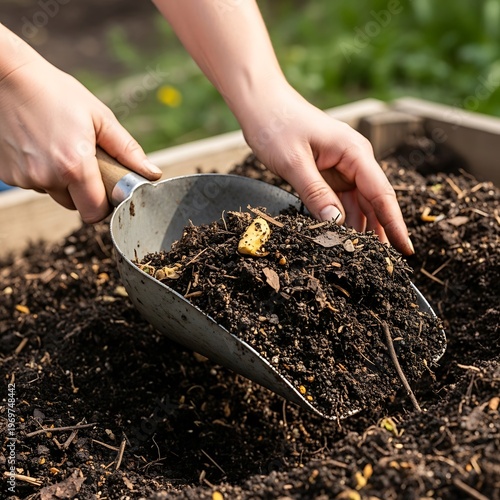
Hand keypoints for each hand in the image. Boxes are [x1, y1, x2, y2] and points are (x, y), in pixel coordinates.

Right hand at [0, 57, 160, 222]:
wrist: (6, 76)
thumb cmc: (56, 92)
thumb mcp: (100, 117)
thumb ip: (127, 150)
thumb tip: (152, 174)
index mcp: (74, 167)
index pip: (95, 212)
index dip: (104, 204)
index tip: (107, 188)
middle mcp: (46, 177)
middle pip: (75, 205)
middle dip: (84, 191)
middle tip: (83, 161)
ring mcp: (24, 177)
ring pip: (54, 194)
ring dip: (61, 181)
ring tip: (59, 147)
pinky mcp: (7, 174)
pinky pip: (33, 183)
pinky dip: (40, 172)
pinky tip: (39, 145)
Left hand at [239, 83, 413, 254]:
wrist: (261, 105)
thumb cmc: (277, 125)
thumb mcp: (294, 163)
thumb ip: (315, 193)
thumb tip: (335, 224)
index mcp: (354, 153)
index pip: (382, 194)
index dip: (394, 224)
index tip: (405, 249)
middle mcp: (354, 160)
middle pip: (374, 202)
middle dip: (379, 231)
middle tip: (383, 263)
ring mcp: (341, 167)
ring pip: (357, 204)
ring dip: (359, 228)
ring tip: (362, 257)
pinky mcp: (327, 172)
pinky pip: (340, 199)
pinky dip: (342, 218)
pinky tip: (342, 236)